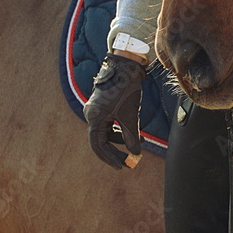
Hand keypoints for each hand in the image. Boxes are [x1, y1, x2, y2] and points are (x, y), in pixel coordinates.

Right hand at [84, 52, 147, 168]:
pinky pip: (111, 124)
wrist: (126, 66)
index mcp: (94, 118)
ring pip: (108, 132)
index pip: (98, 146)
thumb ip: (132, 135)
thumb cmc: (126, 88)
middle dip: (117, 151)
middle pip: (102, 141)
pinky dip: (123, 129)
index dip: (110, 158)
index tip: (122, 167)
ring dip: (123, 139)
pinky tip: (137, 133)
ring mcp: (97, 110)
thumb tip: (135, 153)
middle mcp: (92, 115)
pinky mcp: (105, 106)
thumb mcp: (131, 115)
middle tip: (131, 161)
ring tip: (140, 143)